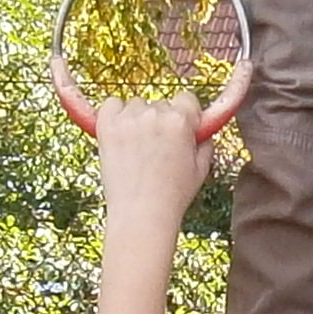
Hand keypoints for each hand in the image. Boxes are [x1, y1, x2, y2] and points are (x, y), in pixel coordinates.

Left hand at [91, 94, 213, 215]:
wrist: (141, 215)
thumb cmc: (173, 196)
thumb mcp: (201, 169)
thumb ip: (205, 143)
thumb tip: (202, 130)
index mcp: (182, 121)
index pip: (187, 99)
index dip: (186, 115)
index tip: (181, 129)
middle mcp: (155, 114)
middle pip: (160, 104)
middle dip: (161, 121)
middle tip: (157, 148)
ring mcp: (129, 119)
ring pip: (136, 105)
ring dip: (138, 119)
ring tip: (138, 148)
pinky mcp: (107, 126)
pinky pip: (111, 104)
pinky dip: (114, 115)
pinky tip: (120, 134)